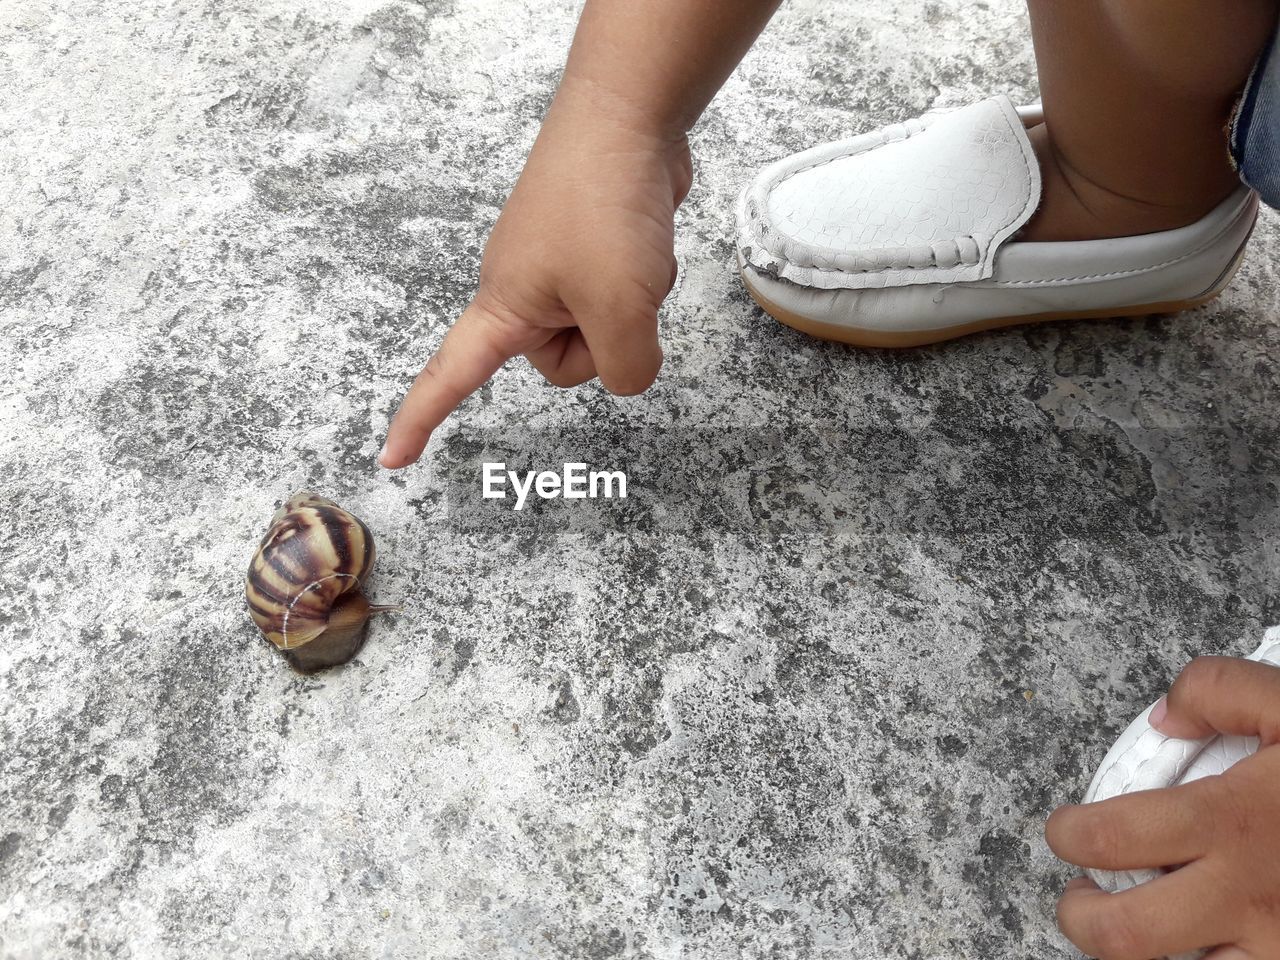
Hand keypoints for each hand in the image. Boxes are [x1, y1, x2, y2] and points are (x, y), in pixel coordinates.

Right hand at [378, 86, 692, 468]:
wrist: (628, 117)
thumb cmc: (604, 205)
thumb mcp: (619, 306)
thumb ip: (624, 367)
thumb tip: (631, 372)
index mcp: (502, 307)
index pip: (449, 377)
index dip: (420, 420)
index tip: (392, 461)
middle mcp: (523, 292)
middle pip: (564, 365)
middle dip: (605, 343)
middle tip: (616, 292)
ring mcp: (560, 269)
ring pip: (604, 331)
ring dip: (633, 307)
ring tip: (634, 256)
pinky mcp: (594, 251)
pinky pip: (624, 297)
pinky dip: (644, 282)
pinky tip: (648, 244)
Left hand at [1046, 656, 1279, 959]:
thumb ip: (1220, 690)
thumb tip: (1165, 718)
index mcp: (1235, 821)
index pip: (1109, 838)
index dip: (1069, 836)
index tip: (1066, 831)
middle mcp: (1251, 898)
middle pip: (1125, 936)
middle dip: (1082, 919)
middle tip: (1081, 898)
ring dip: (1146, 957)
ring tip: (1141, 930)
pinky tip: (1202, 946)